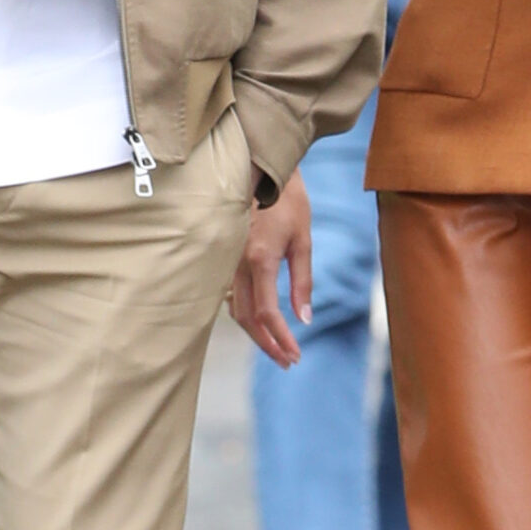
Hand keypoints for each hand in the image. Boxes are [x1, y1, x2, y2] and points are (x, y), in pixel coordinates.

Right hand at [227, 171, 311, 365]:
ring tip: (277, 348)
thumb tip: (305, 318)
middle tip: (288, 361)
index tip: (295, 355)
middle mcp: (237, 263)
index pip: (266, 313)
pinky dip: (244, 315)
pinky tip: (260, 323)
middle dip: (267, 345)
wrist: (260, 167)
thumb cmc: (288, 200)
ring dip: (255, 334)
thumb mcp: (303, 239)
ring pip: (234, 310)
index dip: (280, 338)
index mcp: (260, 258)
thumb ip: (303, 281)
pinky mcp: (224, 257)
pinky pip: (229, 295)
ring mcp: (226, 261)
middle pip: (246, 319)